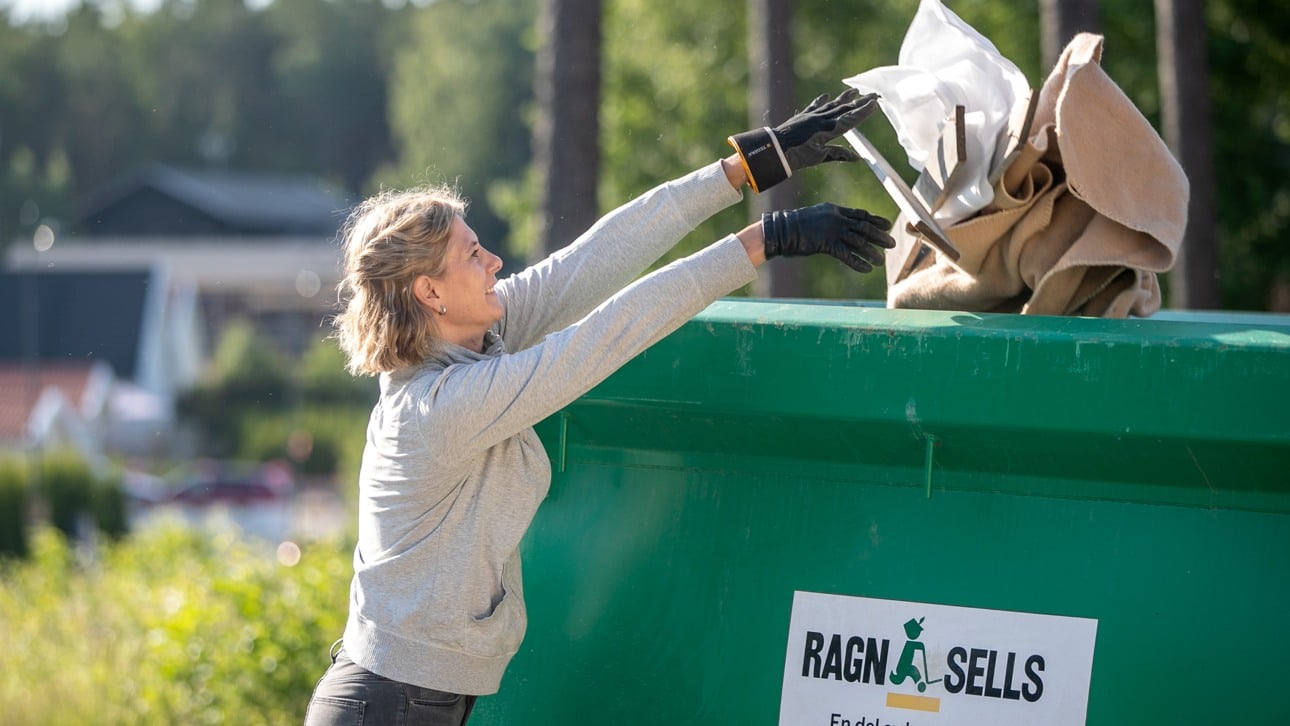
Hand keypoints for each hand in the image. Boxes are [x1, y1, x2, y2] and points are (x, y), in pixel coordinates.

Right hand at [762, 203, 894, 272]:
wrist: (781, 230)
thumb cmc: (796, 225)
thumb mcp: (817, 217)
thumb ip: (831, 220)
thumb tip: (842, 225)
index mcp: (835, 210)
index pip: (861, 214)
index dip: (876, 220)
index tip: (887, 225)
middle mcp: (837, 218)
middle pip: (864, 227)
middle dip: (879, 236)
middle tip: (891, 244)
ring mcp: (832, 230)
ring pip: (859, 242)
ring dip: (872, 252)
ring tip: (881, 260)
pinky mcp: (827, 244)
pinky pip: (847, 255)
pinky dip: (858, 262)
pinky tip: (867, 269)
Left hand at [775, 88, 877, 170]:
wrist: (774, 149)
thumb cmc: (796, 156)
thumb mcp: (819, 157)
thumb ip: (838, 154)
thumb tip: (857, 158)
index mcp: (828, 129)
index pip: (850, 119)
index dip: (863, 112)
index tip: (875, 104)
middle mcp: (821, 119)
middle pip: (844, 108)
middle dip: (860, 102)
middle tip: (873, 95)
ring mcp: (811, 116)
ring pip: (832, 105)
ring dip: (844, 98)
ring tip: (855, 91)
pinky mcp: (802, 117)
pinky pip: (814, 106)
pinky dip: (822, 101)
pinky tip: (826, 95)